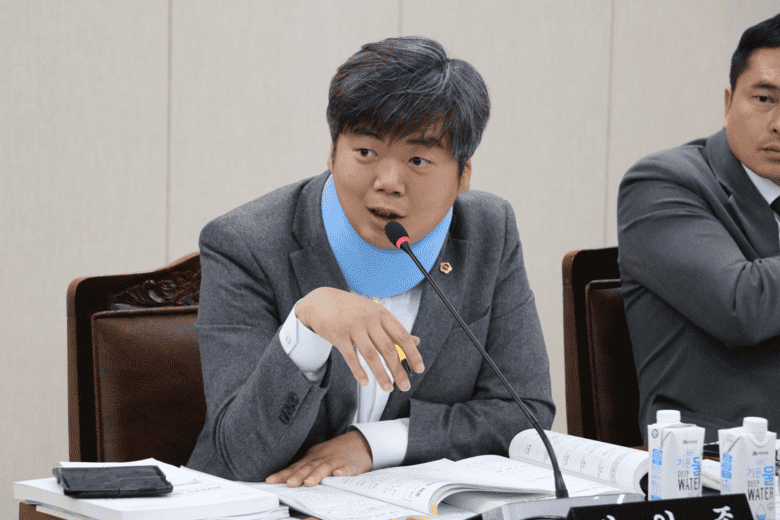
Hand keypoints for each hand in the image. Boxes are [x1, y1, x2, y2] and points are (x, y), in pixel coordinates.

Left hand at [265, 430, 372, 486]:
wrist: (360, 441)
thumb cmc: (335, 452)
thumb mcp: (317, 457)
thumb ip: (303, 467)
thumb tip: (285, 479)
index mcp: (312, 458)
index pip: (295, 467)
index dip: (283, 474)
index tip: (270, 481)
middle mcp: (322, 459)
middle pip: (308, 467)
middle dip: (298, 476)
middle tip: (290, 484)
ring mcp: (336, 461)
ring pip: (325, 468)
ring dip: (317, 475)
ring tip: (309, 483)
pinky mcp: (351, 465)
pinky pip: (347, 469)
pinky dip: (343, 472)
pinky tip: (339, 475)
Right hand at [296, 287, 423, 390]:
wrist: (321, 301)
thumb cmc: (352, 309)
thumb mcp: (376, 314)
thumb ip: (394, 329)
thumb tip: (416, 342)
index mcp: (381, 314)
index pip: (402, 336)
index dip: (412, 353)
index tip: (419, 368)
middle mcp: (369, 320)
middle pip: (388, 349)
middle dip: (398, 370)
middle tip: (405, 386)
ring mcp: (353, 327)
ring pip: (371, 355)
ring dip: (381, 374)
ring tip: (388, 388)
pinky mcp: (338, 336)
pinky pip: (351, 357)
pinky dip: (359, 371)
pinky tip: (366, 382)